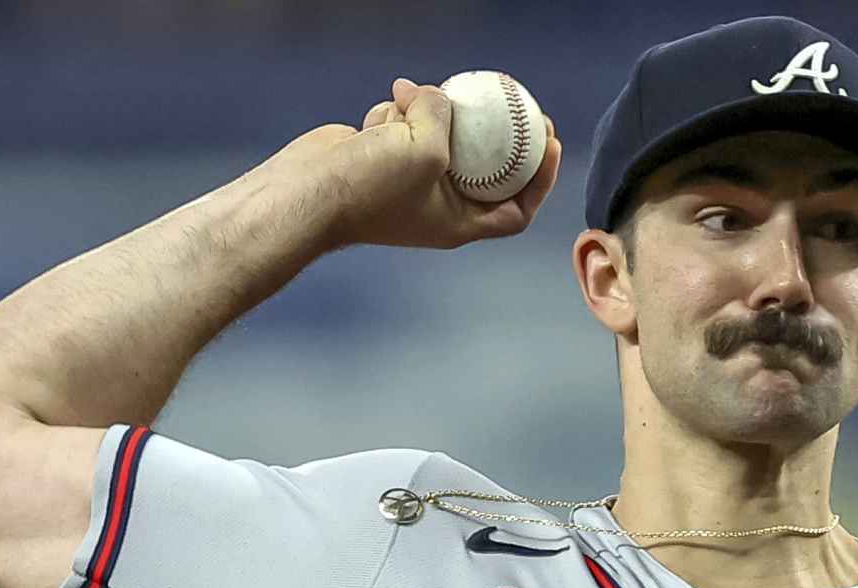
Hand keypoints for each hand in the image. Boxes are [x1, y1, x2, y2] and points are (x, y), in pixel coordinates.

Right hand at [279, 77, 562, 251]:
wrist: (307, 192)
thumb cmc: (370, 185)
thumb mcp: (425, 147)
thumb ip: (444, 116)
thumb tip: (436, 95)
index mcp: (458, 223)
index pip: (516, 210)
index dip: (541, 178)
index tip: (550, 141)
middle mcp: (438, 204)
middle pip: (485, 167)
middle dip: (498, 134)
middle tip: (518, 100)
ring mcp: (409, 179)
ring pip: (439, 134)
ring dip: (426, 114)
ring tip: (406, 111)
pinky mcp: (383, 156)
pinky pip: (405, 125)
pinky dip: (394, 115)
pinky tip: (374, 121)